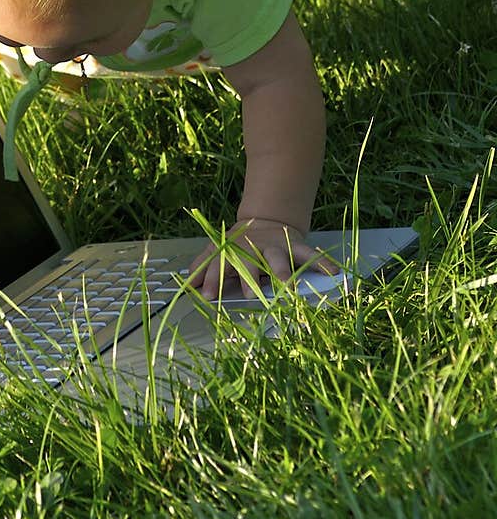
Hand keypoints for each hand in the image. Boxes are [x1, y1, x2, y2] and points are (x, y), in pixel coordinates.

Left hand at [187, 218, 339, 300]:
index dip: (212, 279)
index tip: (207, 296)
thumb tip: (184, 286)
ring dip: (283, 272)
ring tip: (289, 286)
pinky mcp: (296, 246)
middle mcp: (254, 249)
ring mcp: (276, 247)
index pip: (219, 266)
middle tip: (250, 296)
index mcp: (232, 251)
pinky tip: (333, 272)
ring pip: (279, 259)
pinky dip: (323, 263)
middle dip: (248, 278)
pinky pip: (311, 255)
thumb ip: (202, 268)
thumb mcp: (216, 252)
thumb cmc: (237, 246)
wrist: (263, 222)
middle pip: (249, 263)